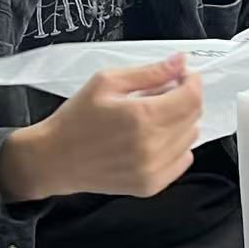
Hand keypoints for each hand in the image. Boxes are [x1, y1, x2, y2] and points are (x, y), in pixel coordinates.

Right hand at [0, 55, 203, 201]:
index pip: (191, 97)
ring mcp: (153, 170)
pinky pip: (183, 160)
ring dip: (180, 122)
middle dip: (185, 98)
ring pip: (190, 138)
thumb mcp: (107, 82)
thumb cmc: (76, 117)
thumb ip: (149, 72)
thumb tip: (180, 61)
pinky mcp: (150, 186)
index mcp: (141, 117)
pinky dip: (176, 145)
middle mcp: (152, 146)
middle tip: (161, 92)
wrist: (54, 159)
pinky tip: (154, 138)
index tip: (181, 75)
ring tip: (152, 116)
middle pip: (194, 116)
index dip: (191, 81)